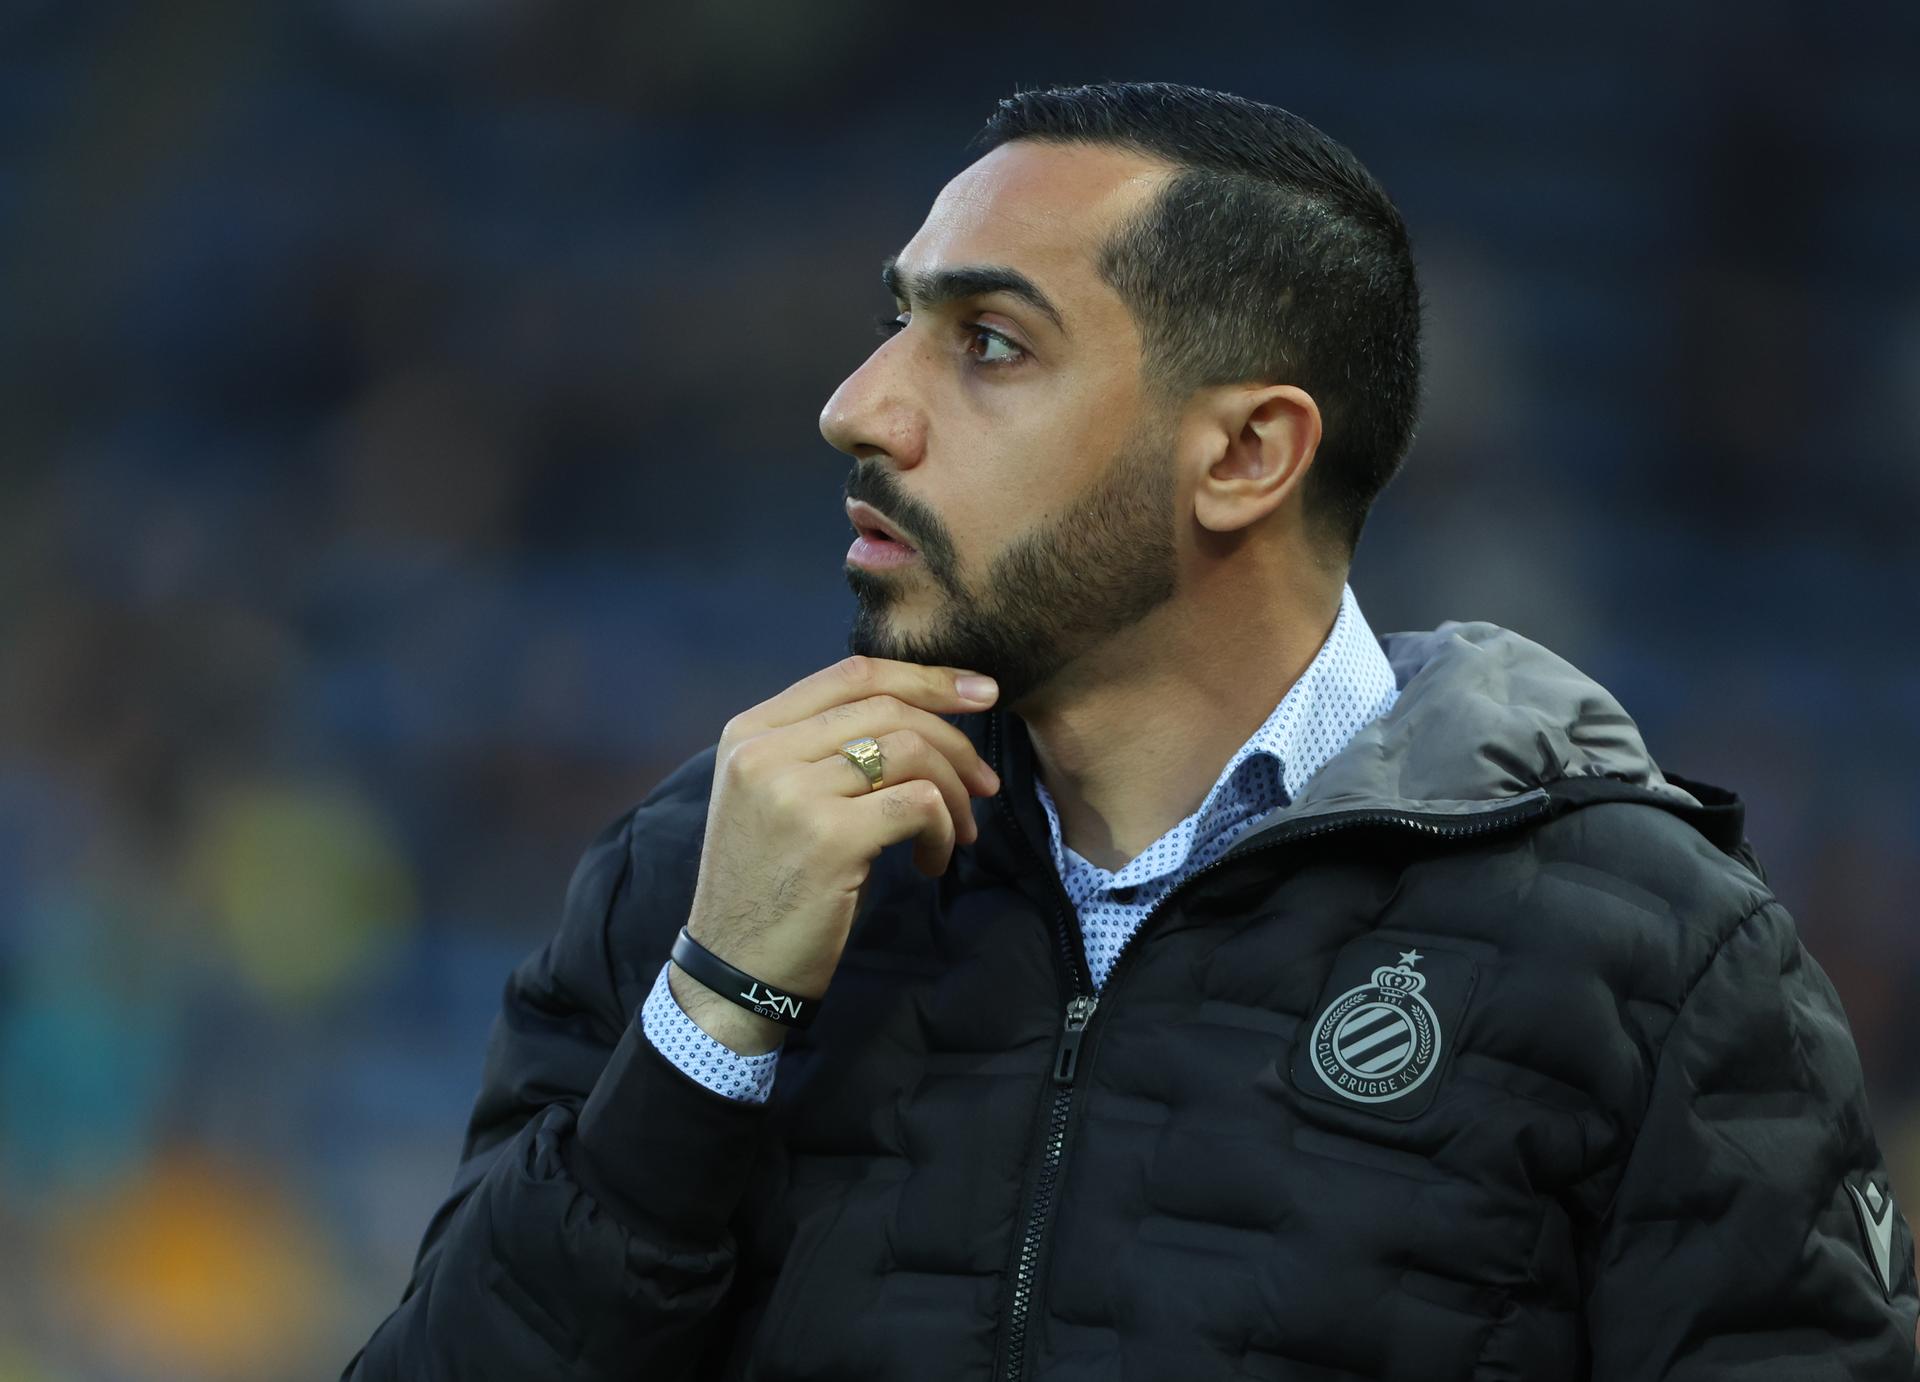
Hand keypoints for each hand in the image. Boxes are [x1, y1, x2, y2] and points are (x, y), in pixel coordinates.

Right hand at [669, 656, 1001, 1053]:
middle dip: (956, 741)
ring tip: (956, 834)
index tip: (981, 691)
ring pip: (911, 752)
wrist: (736, 969)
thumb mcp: (778, 798)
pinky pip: (919, 805)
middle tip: (985, 784)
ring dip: (953, 793)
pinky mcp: (830, 837)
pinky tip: (931, 862)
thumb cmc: (772, 884)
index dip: (927, 677)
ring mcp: (794, 792)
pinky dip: (943, 831)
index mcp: (750, 732)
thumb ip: (827, 749)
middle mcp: (765, 751)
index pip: (853, 674)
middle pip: (889, 708)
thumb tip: (925, 717)